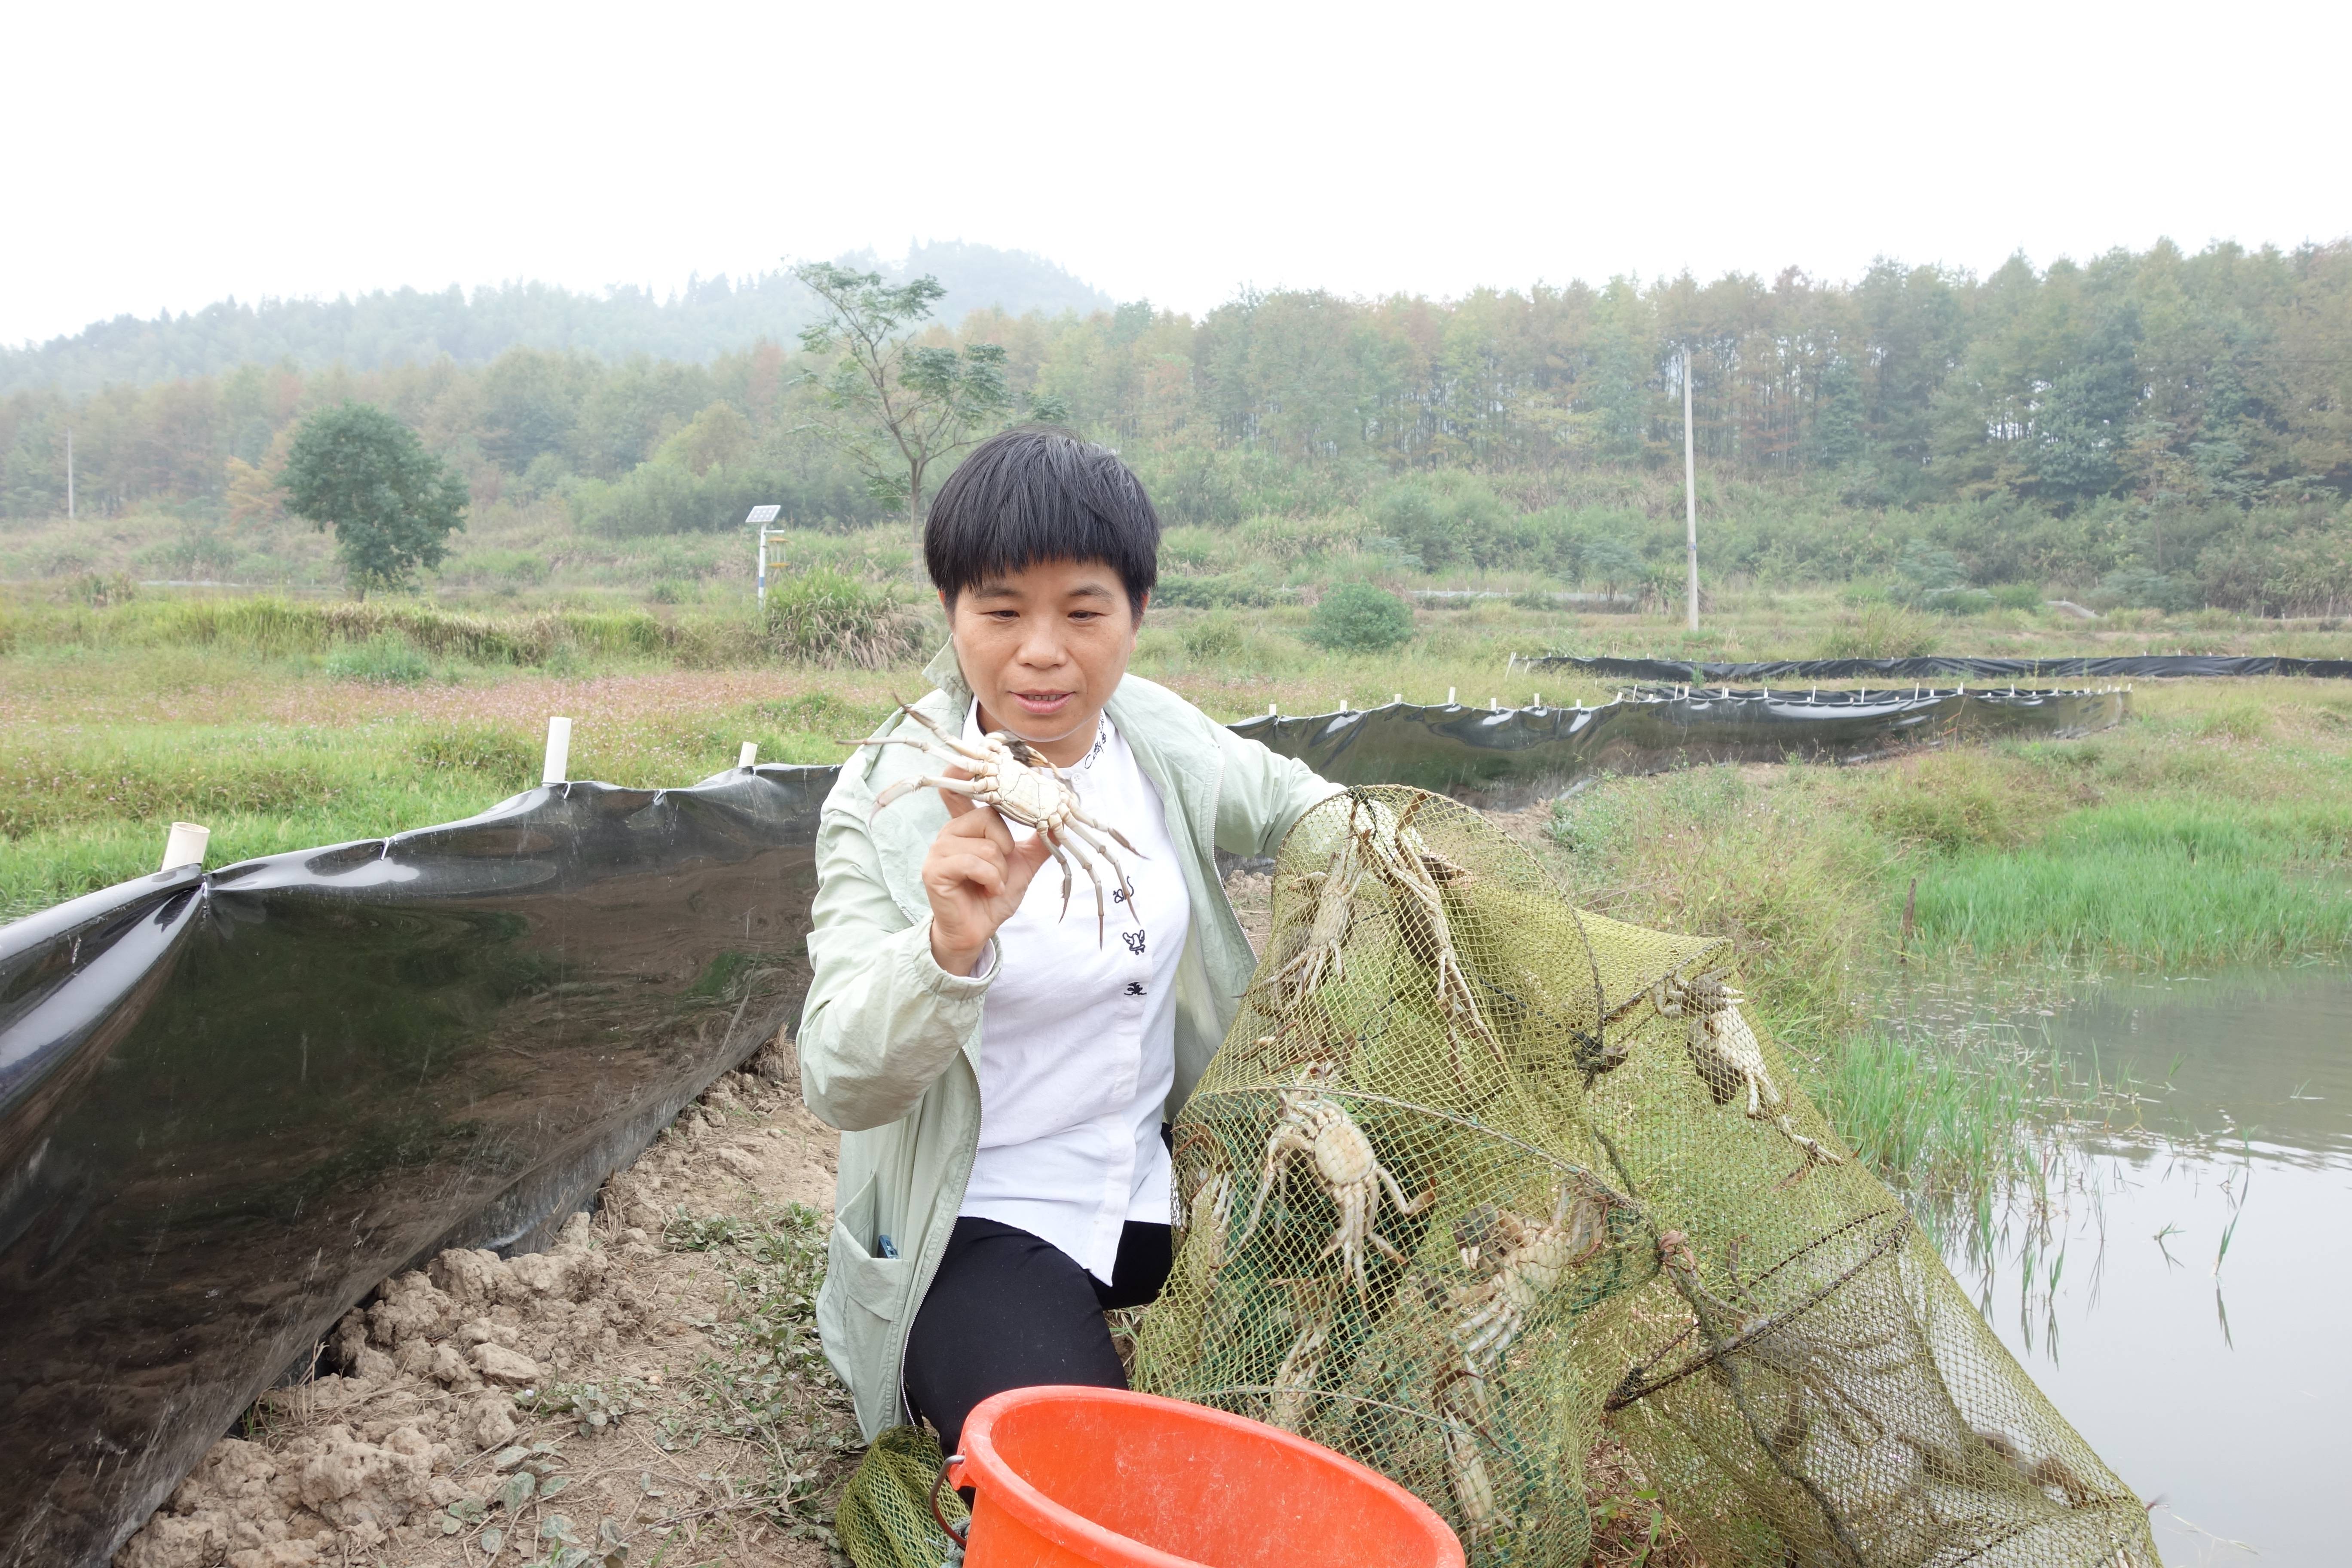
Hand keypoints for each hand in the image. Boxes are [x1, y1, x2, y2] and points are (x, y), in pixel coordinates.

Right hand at [921, 775, 1054, 975]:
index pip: (960, 790)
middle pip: (989, 816)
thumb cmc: (993, 895)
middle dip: (1006, 847)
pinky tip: (987, 890)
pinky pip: (975, 862)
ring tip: (993, 884)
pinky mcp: (935, 869)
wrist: (977, 930)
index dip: (963, 772)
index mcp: (967, 825)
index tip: (970, 759)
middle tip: (1001, 870)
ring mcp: (939, 849)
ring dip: (1000, 870)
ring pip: (986, 844)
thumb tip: (1059, 816)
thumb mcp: (1023, 864)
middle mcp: (950, 832)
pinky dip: (991, 879)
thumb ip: (1038, 840)